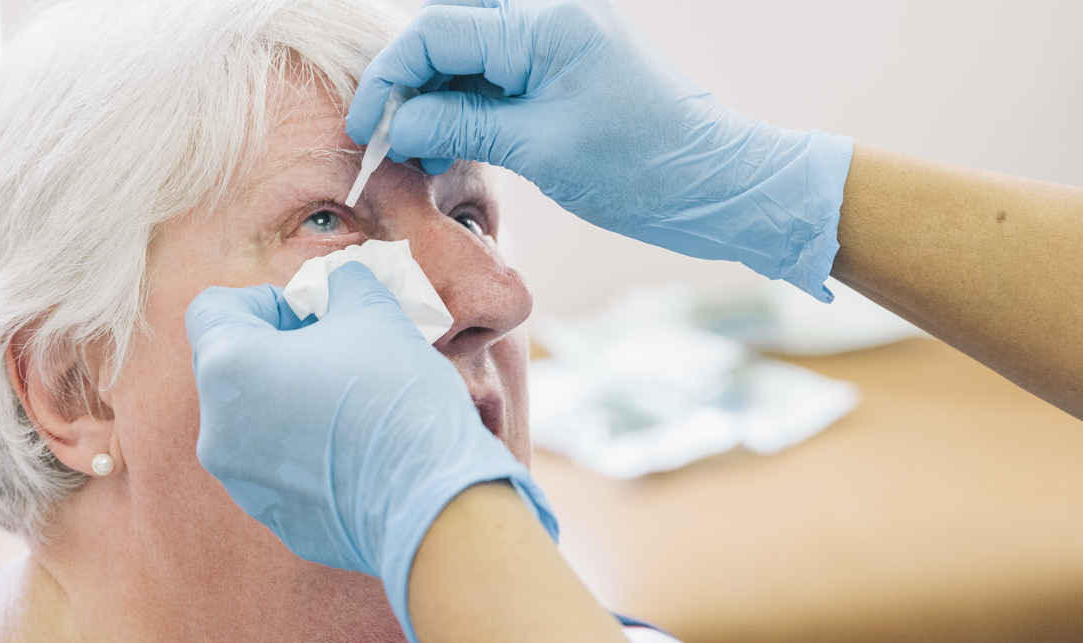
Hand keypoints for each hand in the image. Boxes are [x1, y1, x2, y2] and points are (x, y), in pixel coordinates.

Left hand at [184, 264, 557, 642]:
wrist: (434, 501)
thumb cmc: (398, 396)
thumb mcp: (374, 312)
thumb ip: (342, 284)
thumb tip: (337, 284)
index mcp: (227, 369)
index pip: (213, 309)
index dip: (266, 300)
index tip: (316, 316)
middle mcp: (216, 431)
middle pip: (230, 366)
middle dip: (279, 349)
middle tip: (340, 352)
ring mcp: (242, 481)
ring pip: (253, 419)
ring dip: (292, 398)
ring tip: (354, 403)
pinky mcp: (275, 517)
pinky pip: (279, 466)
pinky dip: (308, 448)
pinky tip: (361, 449)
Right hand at [346, 0, 854, 299]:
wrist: (717, 186)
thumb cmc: (642, 168)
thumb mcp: (541, 149)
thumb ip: (462, 125)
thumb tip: (397, 124)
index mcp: (547, 22)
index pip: (438, 31)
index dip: (390, 79)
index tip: (364, 129)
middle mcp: (551, 14)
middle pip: (449, 27)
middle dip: (409, 78)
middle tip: (388, 135)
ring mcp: (561, 38)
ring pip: (470, 49)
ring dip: (436, 94)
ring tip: (419, 150)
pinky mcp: (568, 68)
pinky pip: (498, 73)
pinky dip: (467, 104)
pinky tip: (450, 144)